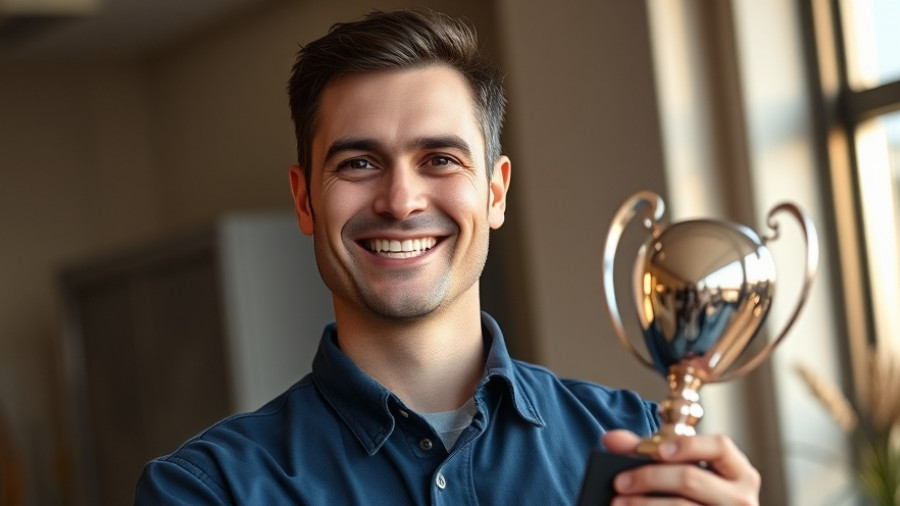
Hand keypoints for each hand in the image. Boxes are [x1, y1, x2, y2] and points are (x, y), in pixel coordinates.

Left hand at [601, 430, 759, 505]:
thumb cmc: (693, 494)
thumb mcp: (681, 471)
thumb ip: (647, 451)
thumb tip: (610, 438)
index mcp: (738, 472)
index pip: (720, 447)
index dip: (689, 446)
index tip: (659, 451)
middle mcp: (742, 498)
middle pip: (691, 479)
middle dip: (650, 478)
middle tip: (619, 482)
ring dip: (644, 505)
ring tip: (617, 503)